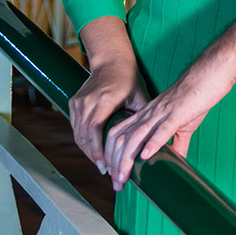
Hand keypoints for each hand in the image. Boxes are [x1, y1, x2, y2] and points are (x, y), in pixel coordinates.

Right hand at [69, 58, 148, 172]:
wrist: (110, 60)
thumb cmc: (129, 79)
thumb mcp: (140, 96)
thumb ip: (146, 117)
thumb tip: (161, 137)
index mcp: (104, 100)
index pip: (95, 131)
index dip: (98, 151)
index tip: (107, 167)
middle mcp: (87, 102)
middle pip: (84, 137)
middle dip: (95, 157)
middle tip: (108, 174)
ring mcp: (78, 102)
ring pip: (78, 134)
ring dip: (89, 152)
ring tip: (103, 167)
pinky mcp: (74, 103)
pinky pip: (76, 128)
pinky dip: (84, 142)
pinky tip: (95, 152)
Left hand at [102, 58, 235, 190]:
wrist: (209, 74)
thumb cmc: (196, 97)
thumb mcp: (183, 123)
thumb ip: (177, 143)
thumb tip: (177, 162)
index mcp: (146, 115)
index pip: (119, 135)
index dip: (111, 156)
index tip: (114, 175)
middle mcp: (148, 113)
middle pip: (121, 138)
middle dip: (115, 163)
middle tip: (116, 183)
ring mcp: (162, 112)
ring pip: (136, 136)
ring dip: (127, 159)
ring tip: (124, 177)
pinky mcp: (178, 112)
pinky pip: (163, 128)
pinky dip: (153, 143)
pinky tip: (147, 156)